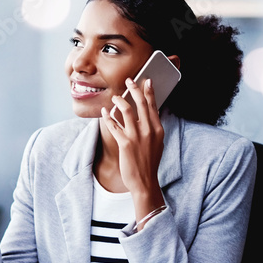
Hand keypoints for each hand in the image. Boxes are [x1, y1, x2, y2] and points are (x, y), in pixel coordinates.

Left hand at [101, 79, 165, 218]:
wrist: (145, 182)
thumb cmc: (149, 163)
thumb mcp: (157, 143)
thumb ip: (153, 129)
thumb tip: (149, 116)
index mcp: (158, 129)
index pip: (153, 106)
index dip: (149, 92)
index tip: (146, 81)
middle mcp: (149, 130)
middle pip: (141, 103)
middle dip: (134, 89)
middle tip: (129, 81)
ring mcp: (137, 137)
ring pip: (126, 110)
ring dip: (119, 100)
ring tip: (115, 96)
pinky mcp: (125, 143)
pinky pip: (114, 125)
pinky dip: (108, 116)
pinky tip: (105, 112)